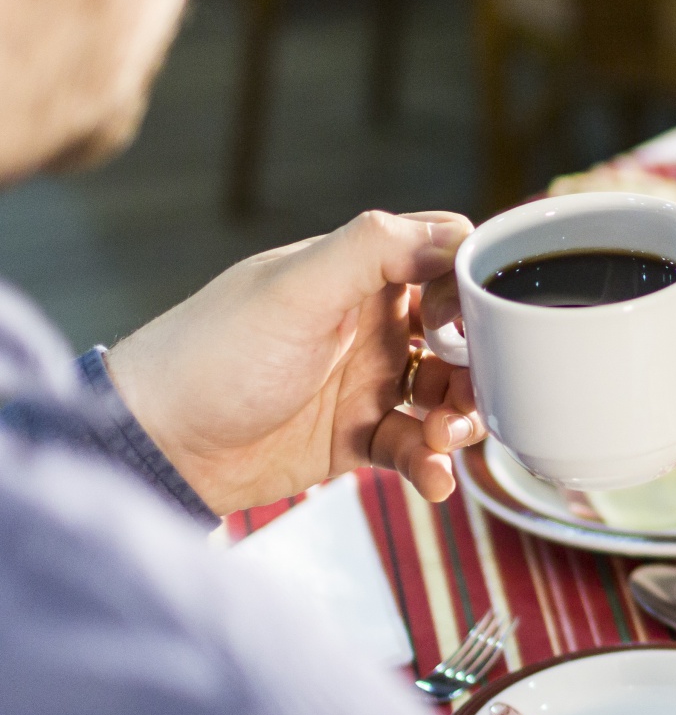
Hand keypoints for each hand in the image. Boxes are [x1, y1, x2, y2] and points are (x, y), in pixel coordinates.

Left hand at [106, 210, 486, 513]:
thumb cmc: (211, 356)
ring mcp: (366, 381)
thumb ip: (371, 250)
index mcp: (357, 274)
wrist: (159, 444)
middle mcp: (369, 322)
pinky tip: (431, 479)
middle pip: (463, 332)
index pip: (444, 255)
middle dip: (478, 366)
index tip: (460, 322)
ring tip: (441, 438)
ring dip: (461, 417)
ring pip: (448, 393)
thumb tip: (451, 236)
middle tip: (463, 394)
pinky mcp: (358, 436)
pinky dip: (433, 465)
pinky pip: (417, 447)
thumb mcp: (294, 291)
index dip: (470, 284)